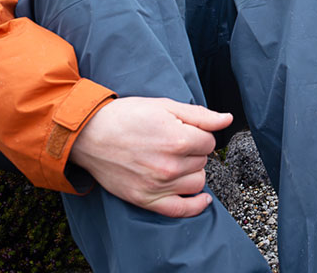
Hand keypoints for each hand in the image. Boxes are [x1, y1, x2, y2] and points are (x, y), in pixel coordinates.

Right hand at [70, 96, 232, 217]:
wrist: (90, 134)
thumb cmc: (127, 116)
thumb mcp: (165, 106)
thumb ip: (201, 115)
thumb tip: (227, 119)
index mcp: (178, 140)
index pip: (210, 142)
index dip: (200, 134)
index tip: (185, 130)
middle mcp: (170, 166)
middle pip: (203, 161)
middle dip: (194, 151)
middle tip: (174, 143)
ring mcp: (157, 186)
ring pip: (197, 182)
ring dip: (192, 172)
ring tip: (175, 161)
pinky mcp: (145, 200)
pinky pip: (180, 210)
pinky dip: (195, 206)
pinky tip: (203, 200)